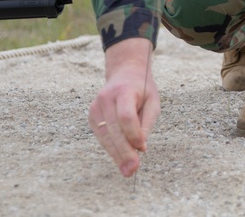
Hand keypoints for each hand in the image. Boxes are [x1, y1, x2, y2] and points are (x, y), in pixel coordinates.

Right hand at [88, 37, 159, 176]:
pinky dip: (111, 148)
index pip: (126, 116)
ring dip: (116, 155)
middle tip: (132, 170)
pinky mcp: (91, 116)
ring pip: (105, 136)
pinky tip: (120, 159)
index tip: (142, 149)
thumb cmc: (142, 89)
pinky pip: (102, 136)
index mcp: (123, 91)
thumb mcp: (152, 101)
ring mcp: (96, 107)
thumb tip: (140, 147)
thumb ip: (147, 122)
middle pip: (113, 129)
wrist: (124, 73)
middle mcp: (105, 98)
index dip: (133, 134)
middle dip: (124, 151)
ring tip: (127, 171)